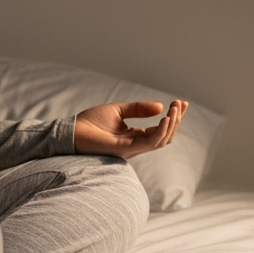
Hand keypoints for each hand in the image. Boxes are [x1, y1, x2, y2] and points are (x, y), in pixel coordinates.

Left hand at [73, 99, 187, 159]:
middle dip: (176, 120)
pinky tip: (165, 118)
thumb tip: (160, 106)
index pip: (160, 129)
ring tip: (174, 109)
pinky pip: (150, 143)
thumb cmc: (90, 123)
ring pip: (162, 140)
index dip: (173, 116)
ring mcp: (132, 148)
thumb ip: (138, 109)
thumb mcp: (118, 111)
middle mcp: (136, 145)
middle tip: (180, 104)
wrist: (72, 132)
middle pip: (165, 136)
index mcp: (135, 136)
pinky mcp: (126, 149)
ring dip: (172, 124)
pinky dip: (161, 131)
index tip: (181, 102)